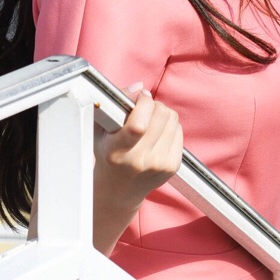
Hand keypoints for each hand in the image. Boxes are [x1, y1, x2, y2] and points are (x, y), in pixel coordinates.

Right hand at [93, 84, 182, 254]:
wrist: (118, 191)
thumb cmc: (107, 153)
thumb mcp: (100, 128)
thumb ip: (115, 103)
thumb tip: (139, 88)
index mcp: (117, 151)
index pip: (139, 126)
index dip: (143, 104)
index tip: (139, 98)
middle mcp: (139, 161)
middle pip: (160, 115)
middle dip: (153, 104)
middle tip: (143, 109)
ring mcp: (159, 165)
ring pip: (172, 119)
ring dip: (162, 113)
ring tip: (149, 121)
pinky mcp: (172, 167)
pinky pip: (179, 130)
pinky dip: (169, 126)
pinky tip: (157, 134)